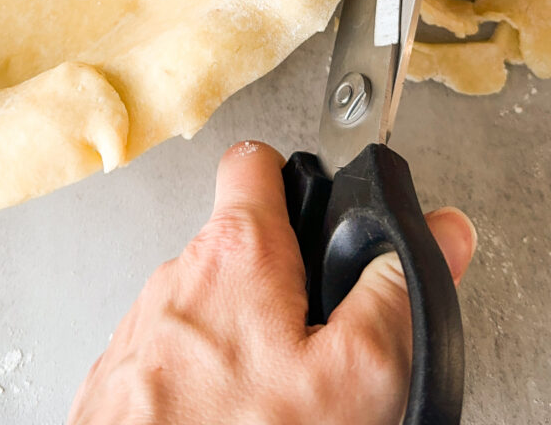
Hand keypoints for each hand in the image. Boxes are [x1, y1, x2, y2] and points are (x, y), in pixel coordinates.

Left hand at [67, 141, 475, 424]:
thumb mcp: (354, 377)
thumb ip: (395, 297)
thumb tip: (437, 236)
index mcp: (237, 253)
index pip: (255, 161)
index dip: (293, 175)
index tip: (316, 206)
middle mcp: (178, 275)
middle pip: (238, 242)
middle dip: (280, 278)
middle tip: (312, 336)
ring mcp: (143, 327)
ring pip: (207, 302)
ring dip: (242, 332)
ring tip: (274, 390)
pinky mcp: (123, 377)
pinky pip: (175, 350)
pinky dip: (205, 371)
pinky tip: (231, 411)